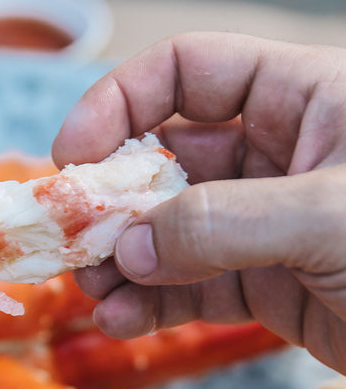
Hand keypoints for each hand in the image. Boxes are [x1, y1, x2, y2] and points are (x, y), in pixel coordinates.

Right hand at [53, 32, 345, 372]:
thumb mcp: (334, 218)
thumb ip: (224, 224)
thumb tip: (128, 247)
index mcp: (302, 101)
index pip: (187, 72)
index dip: (119, 104)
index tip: (73, 156)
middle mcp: (274, 158)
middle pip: (161, 160)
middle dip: (110, 198)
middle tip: (70, 238)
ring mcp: (261, 226)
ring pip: (165, 231)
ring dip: (120, 259)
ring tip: (92, 289)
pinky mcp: (261, 286)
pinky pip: (186, 287)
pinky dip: (148, 302)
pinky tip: (121, 316)